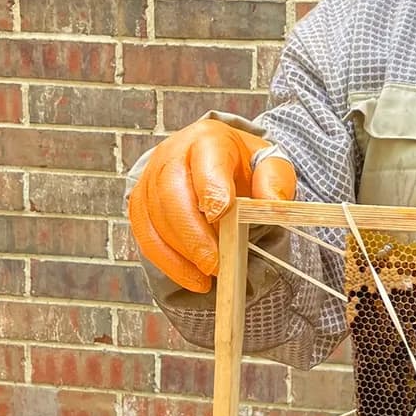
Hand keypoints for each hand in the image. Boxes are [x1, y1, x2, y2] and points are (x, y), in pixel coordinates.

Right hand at [128, 120, 295, 292]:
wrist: (213, 158)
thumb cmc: (243, 165)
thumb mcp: (269, 163)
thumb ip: (276, 180)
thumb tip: (274, 203)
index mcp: (208, 139)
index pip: (205, 162)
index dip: (211, 190)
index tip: (221, 217)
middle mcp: (172, 154)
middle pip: (171, 193)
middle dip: (192, 234)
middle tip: (214, 265)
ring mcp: (150, 178)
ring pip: (154, 217)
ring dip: (179, 253)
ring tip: (207, 276)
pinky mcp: (140, 202)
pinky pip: (144, 234)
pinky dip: (166, 261)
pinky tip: (190, 277)